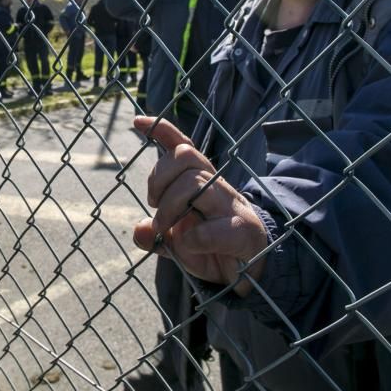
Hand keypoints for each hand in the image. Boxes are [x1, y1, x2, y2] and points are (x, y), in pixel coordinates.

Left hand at [132, 116, 268, 295]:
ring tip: (164, 230)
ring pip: (195, 183)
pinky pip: (212, 228)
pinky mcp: (242, 230)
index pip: (184, 147)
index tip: (138, 120)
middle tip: (154, 205)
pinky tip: (189, 246)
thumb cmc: (213, 249)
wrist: (252, 269)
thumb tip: (139, 231)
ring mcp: (230, 206)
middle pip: (185, 157)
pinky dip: (192, 238)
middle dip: (158, 178)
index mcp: (201, 182)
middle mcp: (216, 186)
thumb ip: (158, 236)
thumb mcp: (179, 241)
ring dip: (170, 208)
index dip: (162, 130)